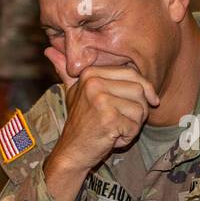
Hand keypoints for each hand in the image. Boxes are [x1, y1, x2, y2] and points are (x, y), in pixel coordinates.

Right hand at [42, 47, 159, 200]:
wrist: (71, 152)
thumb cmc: (79, 123)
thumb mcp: (74, 93)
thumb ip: (66, 71)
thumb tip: (48, 48)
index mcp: (91, 73)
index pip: (133, 74)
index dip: (146, 89)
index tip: (151, 101)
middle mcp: (94, 83)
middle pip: (140, 91)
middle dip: (139, 110)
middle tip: (122, 121)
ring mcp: (100, 100)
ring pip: (140, 109)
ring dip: (133, 125)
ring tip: (114, 129)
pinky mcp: (108, 118)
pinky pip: (134, 126)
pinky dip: (127, 137)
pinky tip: (112, 139)